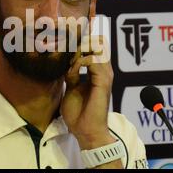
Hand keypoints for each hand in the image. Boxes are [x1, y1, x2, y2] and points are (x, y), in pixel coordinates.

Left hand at [60, 35, 114, 149]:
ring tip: (70, 61)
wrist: (85, 131)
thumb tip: (67, 63)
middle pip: (99, 42)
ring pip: (98, 47)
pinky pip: (94, 60)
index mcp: (98, 72)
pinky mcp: (103, 81)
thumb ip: (72, 74)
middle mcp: (104, 71)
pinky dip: (81, 61)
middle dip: (82, 42)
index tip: (66, 44)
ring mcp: (105, 75)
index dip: (81, 41)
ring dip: (80, 50)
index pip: (95, 46)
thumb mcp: (71, 88)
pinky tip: (72, 70)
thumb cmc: (79, 113)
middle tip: (68, 51)